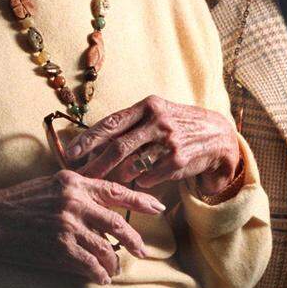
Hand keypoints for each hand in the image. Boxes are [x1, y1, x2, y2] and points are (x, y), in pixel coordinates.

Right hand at [0, 171, 165, 284]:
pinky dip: (99, 273)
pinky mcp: (59, 248)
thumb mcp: (52, 184)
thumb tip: (106, 205)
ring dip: (113, 261)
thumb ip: (79, 191)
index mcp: (74, 182)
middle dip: (134, 239)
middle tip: (142, 250)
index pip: (115, 190)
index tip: (158, 207)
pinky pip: (90, 265)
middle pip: (116, 222)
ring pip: (105, 247)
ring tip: (113, 268)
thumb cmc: (21, 201)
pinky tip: (100, 277)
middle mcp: (74, 202)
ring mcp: (67, 226)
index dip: (140, 200)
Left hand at [65, 95, 241, 196]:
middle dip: (95, 164)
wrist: (216, 134)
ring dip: (115, 176)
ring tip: (105, 181)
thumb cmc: (176, 123)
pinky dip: (139, 181)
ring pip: (131, 165)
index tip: (70, 152)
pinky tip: (137, 181)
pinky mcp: (178, 161)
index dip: (88, 139)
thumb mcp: (156, 114)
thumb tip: (94, 143)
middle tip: (80, 176)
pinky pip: (148, 177)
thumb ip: (130, 125)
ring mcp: (169, 142)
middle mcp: (158, 121)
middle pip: (117, 147)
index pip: (111, 123)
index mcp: (148, 106)